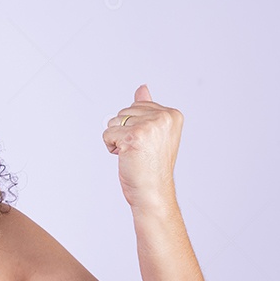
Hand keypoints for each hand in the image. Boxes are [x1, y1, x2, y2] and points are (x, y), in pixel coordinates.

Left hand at [102, 84, 182, 209]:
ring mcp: (149, 125)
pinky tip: (126, 157)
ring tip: (134, 154)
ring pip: (114, 122)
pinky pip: (107, 134)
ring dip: (117, 140)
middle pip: (124, 111)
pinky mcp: (133, 136)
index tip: (148, 144)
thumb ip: (147, 108)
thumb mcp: (152, 133)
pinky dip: (111, 147)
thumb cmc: (152, 167)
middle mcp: (163, 117)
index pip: (137, 106)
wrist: (153, 192)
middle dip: (124, 131)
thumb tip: (142, 88)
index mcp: (172, 114)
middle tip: (140, 151)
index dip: (135, 126)